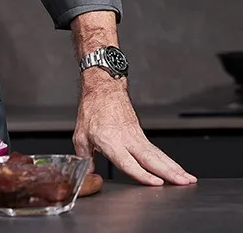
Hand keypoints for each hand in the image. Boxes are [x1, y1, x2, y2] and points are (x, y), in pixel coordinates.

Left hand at [73, 71, 196, 185]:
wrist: (104, 88)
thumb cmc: (92, 109)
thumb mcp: (80, 135)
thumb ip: (84, 157)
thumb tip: (88, 174)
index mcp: (110, 141)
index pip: (127, 162)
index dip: (141, 173)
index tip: (156, 182)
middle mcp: (126, 140)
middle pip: (150, 158)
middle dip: (168, 172)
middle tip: (183, 182)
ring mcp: (135, 137)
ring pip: (158, 155)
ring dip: (175, 168)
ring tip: (189, 180)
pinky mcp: (141, 135)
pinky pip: (157, 151)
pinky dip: (170, 162)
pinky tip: (180, 171)